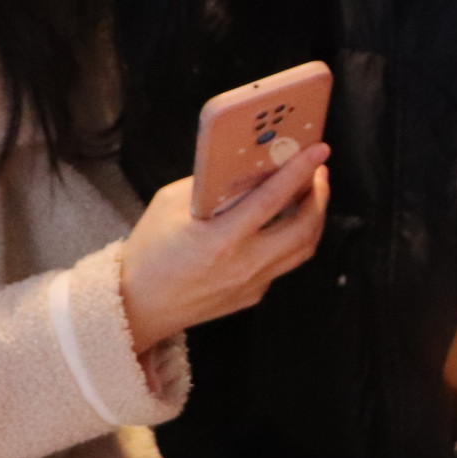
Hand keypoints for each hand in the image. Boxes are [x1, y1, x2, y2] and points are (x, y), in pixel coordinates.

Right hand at [118, 143, 332, 350]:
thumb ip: (210, 185)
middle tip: (318, 171)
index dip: (300, 171)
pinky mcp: (254, 295)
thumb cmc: (148, 253)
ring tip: (310, 194)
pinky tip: (285, 222)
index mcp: (221, 240)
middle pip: (304, 228)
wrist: (137, 306)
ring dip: (313, 218)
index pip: (274, 199)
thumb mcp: (169, 205)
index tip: (319, 151)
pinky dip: (292, 239)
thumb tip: (243, 166)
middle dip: (319, 194)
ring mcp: (253, 284)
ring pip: (303, 249)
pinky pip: (284, 264)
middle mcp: (244, 265)